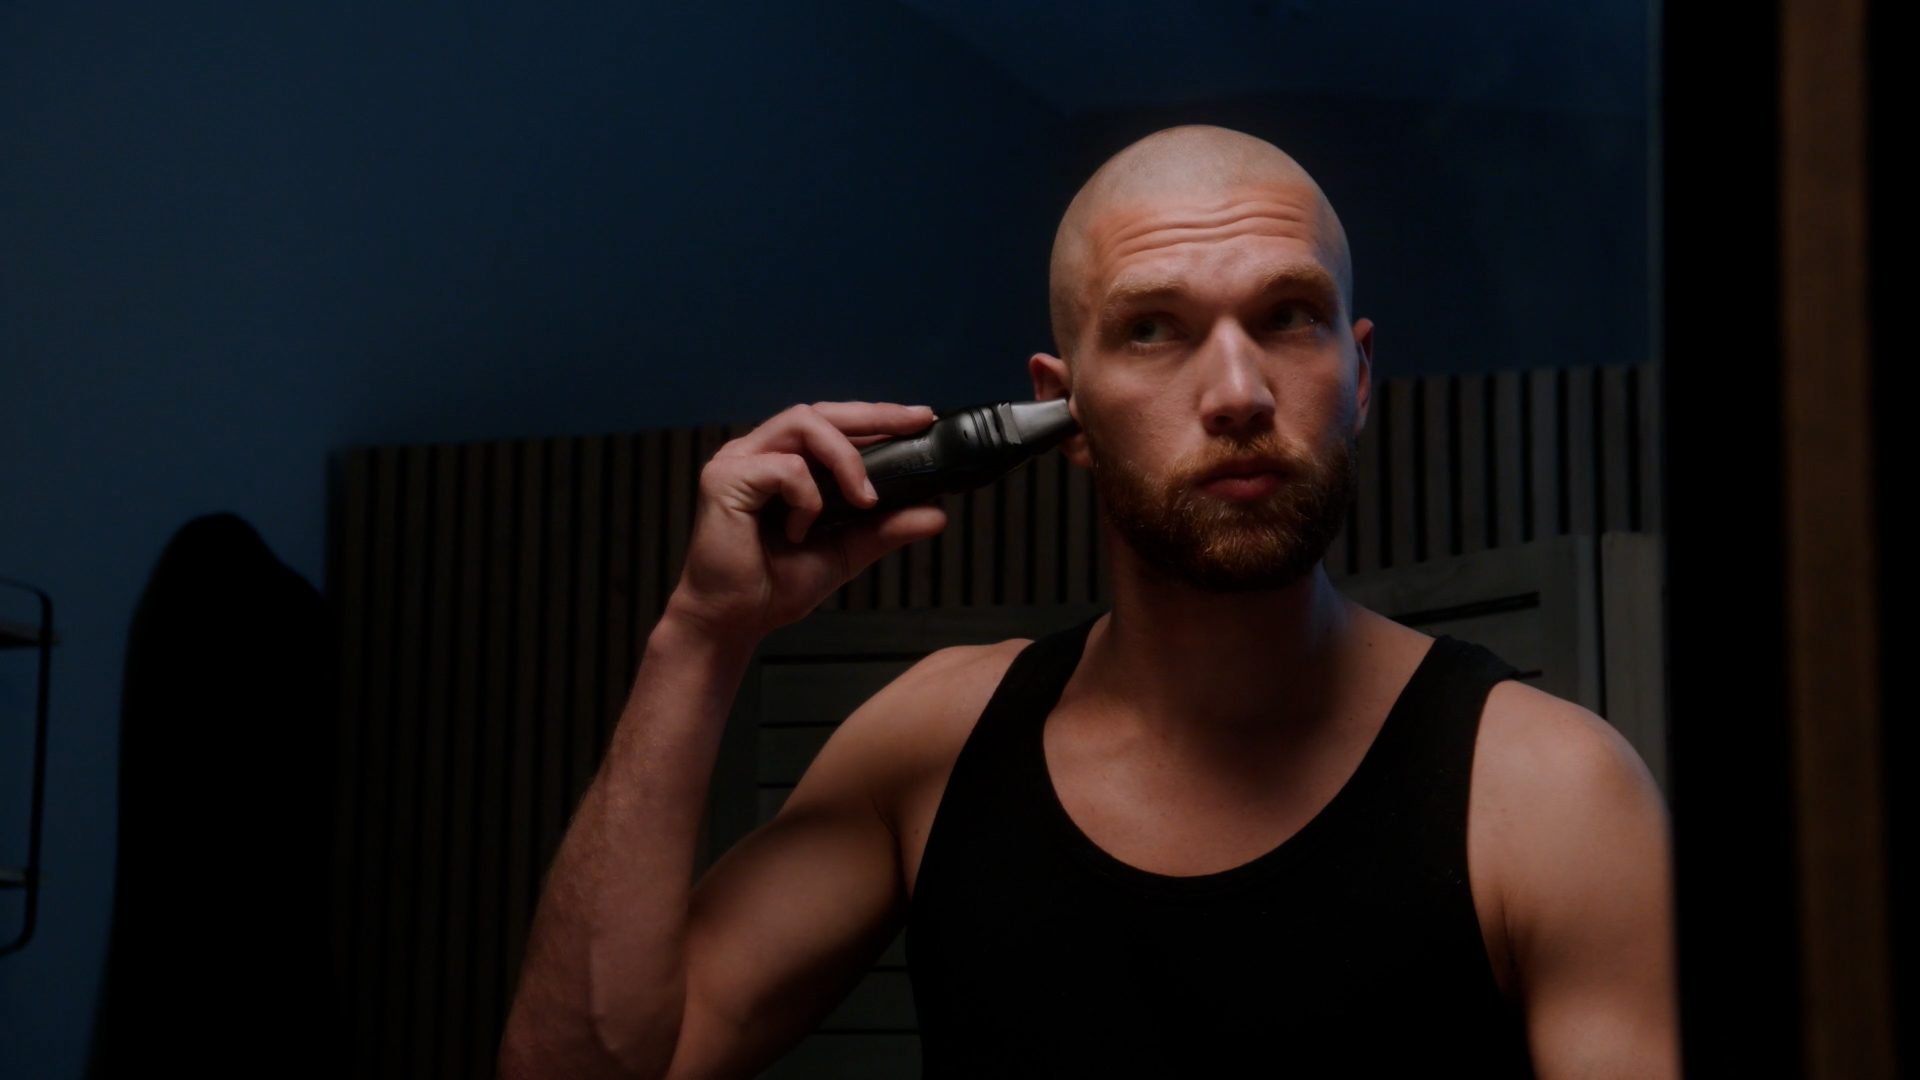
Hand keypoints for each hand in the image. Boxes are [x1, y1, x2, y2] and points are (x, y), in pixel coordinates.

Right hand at [665, 402, 946, 640]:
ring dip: (846, 458)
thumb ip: (885, 528)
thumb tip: (936, 513)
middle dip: (875, 415)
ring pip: (805, 423)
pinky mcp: (725, 478)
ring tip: (864, 498)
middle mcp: (759, 452)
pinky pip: (785, 467)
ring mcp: (739, 460)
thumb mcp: (846, 551)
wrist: (733, 622)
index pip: (834, 424)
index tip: (921, 420)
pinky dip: (808, 497)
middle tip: (915, 424)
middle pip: (821, 411)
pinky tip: (800, 530)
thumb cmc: (774, 586)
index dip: (878, 417)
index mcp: (782, 462)